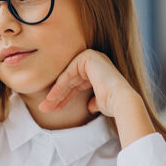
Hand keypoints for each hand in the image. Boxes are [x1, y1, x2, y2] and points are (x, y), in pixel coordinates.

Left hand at [38, 49, 154, 147]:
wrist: (120, 100)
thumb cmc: (113, 103)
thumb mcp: (99, 102)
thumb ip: (93, 102)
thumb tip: (89, 107)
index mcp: (97, 71)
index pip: (75, 84)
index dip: (63, 97)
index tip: (53, 108)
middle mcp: (95, 61)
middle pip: (69, 81)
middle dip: (56, 96)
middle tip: (45, 108)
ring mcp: (91, 57)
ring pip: (66, 78)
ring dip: (54, 94)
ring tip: (45, 107)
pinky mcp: (87, 57)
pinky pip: (68, 74)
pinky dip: (58, 87)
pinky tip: (51, 98)